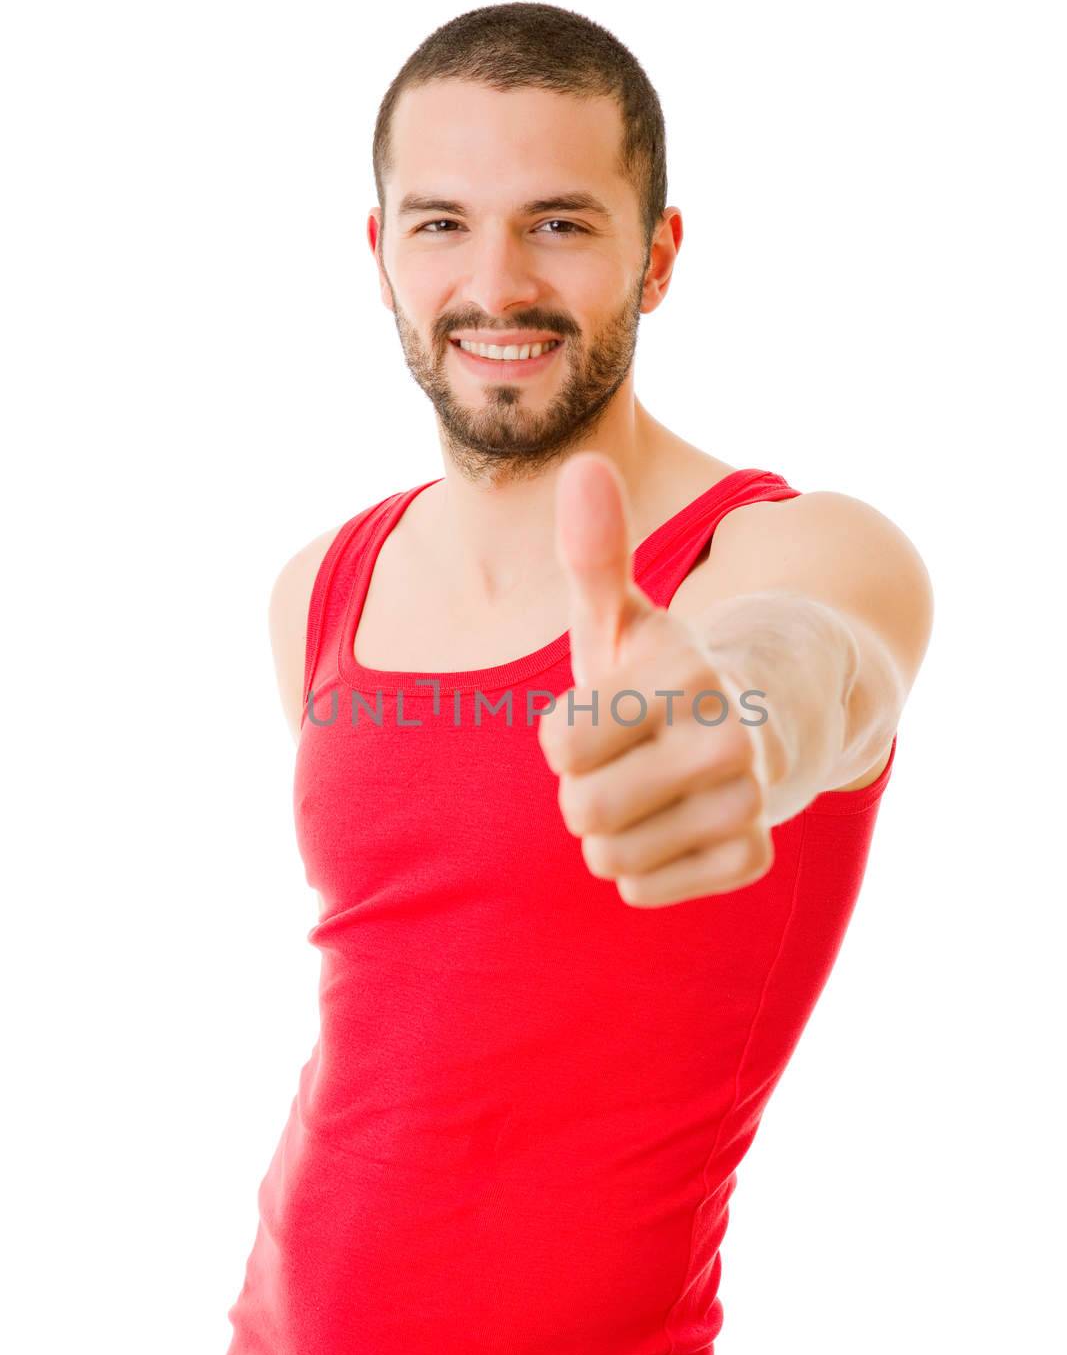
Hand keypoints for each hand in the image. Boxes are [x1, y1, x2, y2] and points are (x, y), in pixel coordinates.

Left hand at [537, 453, 774, 905]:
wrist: (770, 719)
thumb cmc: (668, 671)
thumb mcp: (626, 616)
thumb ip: (595, 553)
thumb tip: (581, 464)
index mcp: (685, 674)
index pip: (558, 744)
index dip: (567, 732)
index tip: (609, 710)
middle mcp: (728, 739)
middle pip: (581, 810)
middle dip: (584, 790)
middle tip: (625, 760)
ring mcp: (748, 803)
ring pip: (610, 858)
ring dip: (611, 831)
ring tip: (650, 791)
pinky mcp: (753, 856)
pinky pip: (645, 890)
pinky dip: (646, 867)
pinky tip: (676, 825)